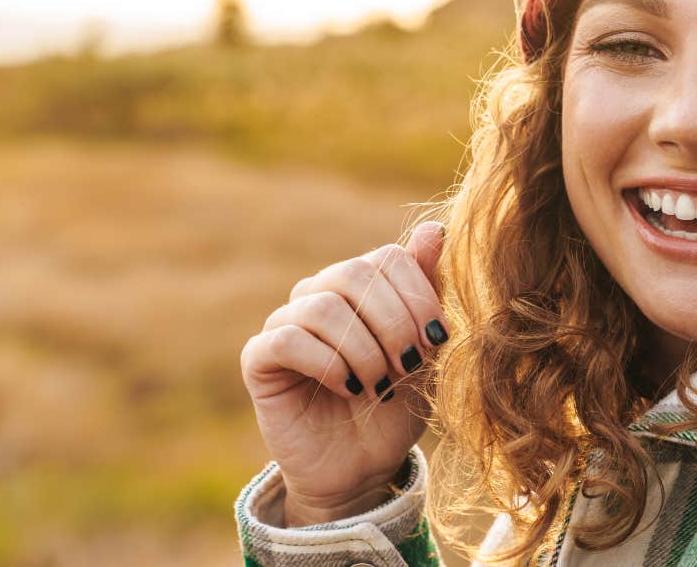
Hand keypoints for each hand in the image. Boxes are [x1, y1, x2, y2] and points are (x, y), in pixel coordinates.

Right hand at [240, 220, 446, 524]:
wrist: (363, 467)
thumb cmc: (396, 406)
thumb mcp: (426, 350)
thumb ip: (427, 290)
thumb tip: (434, 228)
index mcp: (362, 285)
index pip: (388, 257)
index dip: (417, 295)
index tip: (436, 340)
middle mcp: (320, 294)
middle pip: (355, 273)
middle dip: (393, 322)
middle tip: (409, 365)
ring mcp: (286, 322)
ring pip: (323, 307)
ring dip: (363, 350)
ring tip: (379, 385)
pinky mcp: (260, 358)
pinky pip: (287, 339)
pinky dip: (327, 364)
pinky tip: (349, 389)